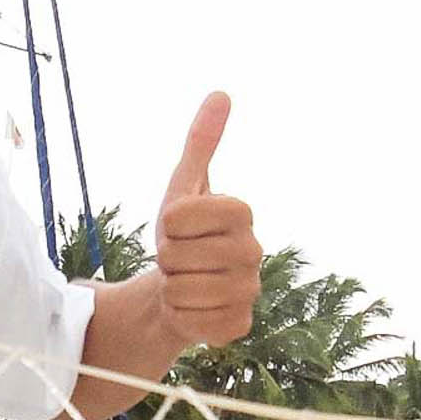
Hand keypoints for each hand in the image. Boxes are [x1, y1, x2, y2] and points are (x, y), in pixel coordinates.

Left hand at [152, 93, 260, 347]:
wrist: (178, 286)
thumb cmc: (181, 234)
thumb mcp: (183, 187)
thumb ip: (201, 142)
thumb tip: (221, 94)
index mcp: (242, 213)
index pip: (181, 217)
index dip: (168, 224)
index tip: (177, 227)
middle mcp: (254, 251)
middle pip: (177, 256)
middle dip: (166, 258)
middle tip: (178, 258)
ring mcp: (249, 291)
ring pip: (182, 291)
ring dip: (170, 288)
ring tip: (183, 281)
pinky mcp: (239, 325)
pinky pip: (192, 322)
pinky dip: (180, 316)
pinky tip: (191, 308)